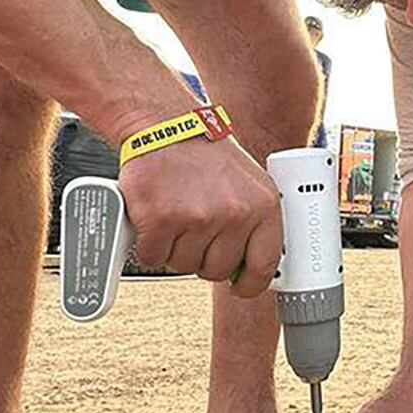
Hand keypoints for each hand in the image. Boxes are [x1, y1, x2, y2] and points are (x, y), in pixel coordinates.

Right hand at [117, 138, 280, 297]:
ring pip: (182, 265)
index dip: (249, 284)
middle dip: (201, 257)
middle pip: (215, 271)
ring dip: (174, 248)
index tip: (239, 287)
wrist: (165, 125)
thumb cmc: (204, 155)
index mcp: (263, 206)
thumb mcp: (248, 184)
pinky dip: (148, 243)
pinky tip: (155, 217)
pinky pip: (153, 257)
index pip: (264, 266)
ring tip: (176, 214)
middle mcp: (234, 214)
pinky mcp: (161, 219)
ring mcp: (198, 217)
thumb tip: (252, 267)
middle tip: (193, 230)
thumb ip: (254, 223)